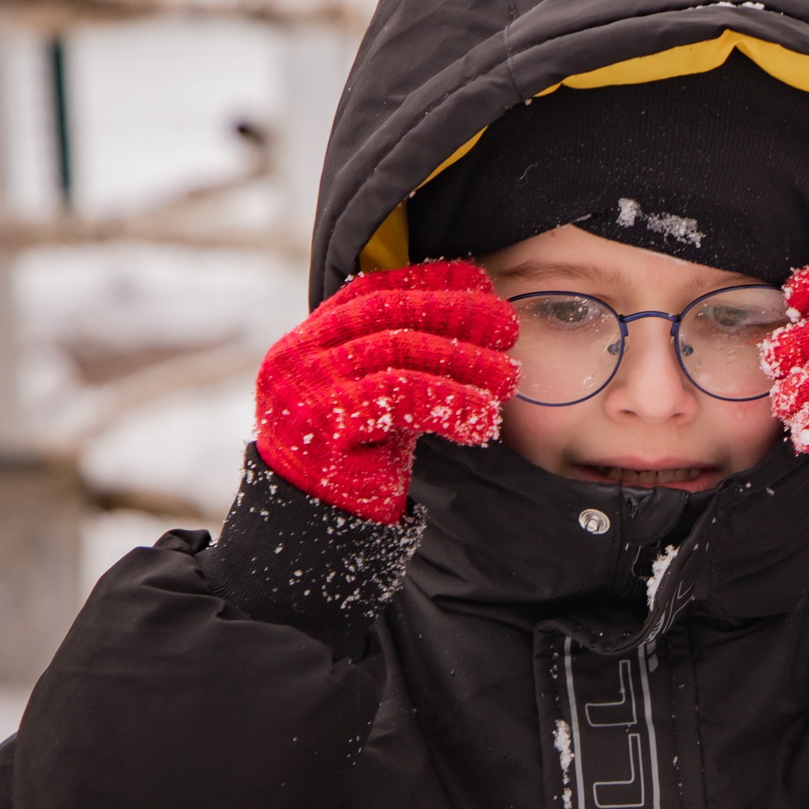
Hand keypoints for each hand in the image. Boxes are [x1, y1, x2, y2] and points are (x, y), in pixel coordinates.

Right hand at [255, 261, 519, 523]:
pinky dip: (452, 404)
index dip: (429, 283)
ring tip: (508, 377)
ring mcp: (307, 387)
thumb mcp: (379, 394)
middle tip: (507, 326)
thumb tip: (475, 307)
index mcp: (309, 338)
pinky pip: (402, 398)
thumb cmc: (358, 455)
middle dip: (455, 314)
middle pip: (389, 314)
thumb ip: (404, 354)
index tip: (480, 284)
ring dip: (464, 362)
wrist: (316, 525)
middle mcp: (299, 355)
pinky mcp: (325, 425)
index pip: (372, 291)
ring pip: (399, 352)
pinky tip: (484, 421)